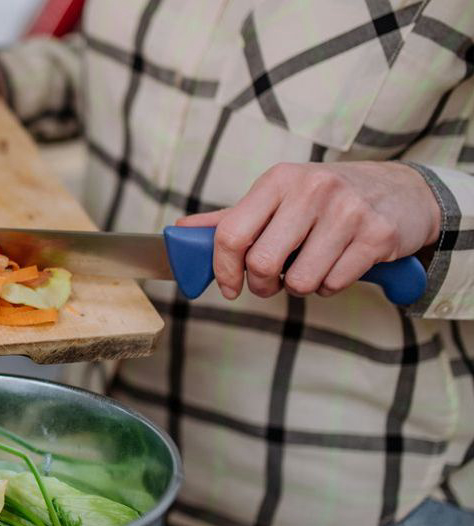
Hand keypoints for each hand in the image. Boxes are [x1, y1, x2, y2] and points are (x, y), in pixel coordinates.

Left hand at [178, 161, 440, 299]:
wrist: (402, 192)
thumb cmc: (327, 200)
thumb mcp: (278, 197)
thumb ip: (230, 218)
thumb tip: (181, 231)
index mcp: (279, 180)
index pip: (231, 235)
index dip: (223, 270)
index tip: (228, 287)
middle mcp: (312, 190)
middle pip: (262, 263)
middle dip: (261, 285)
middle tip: (270, 282)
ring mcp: (347, 211)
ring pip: (299, 281)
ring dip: (299, 287)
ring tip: (311, 266)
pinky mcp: (376, 236)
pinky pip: (333, 284)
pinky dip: (330, 286)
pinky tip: (338, 265)